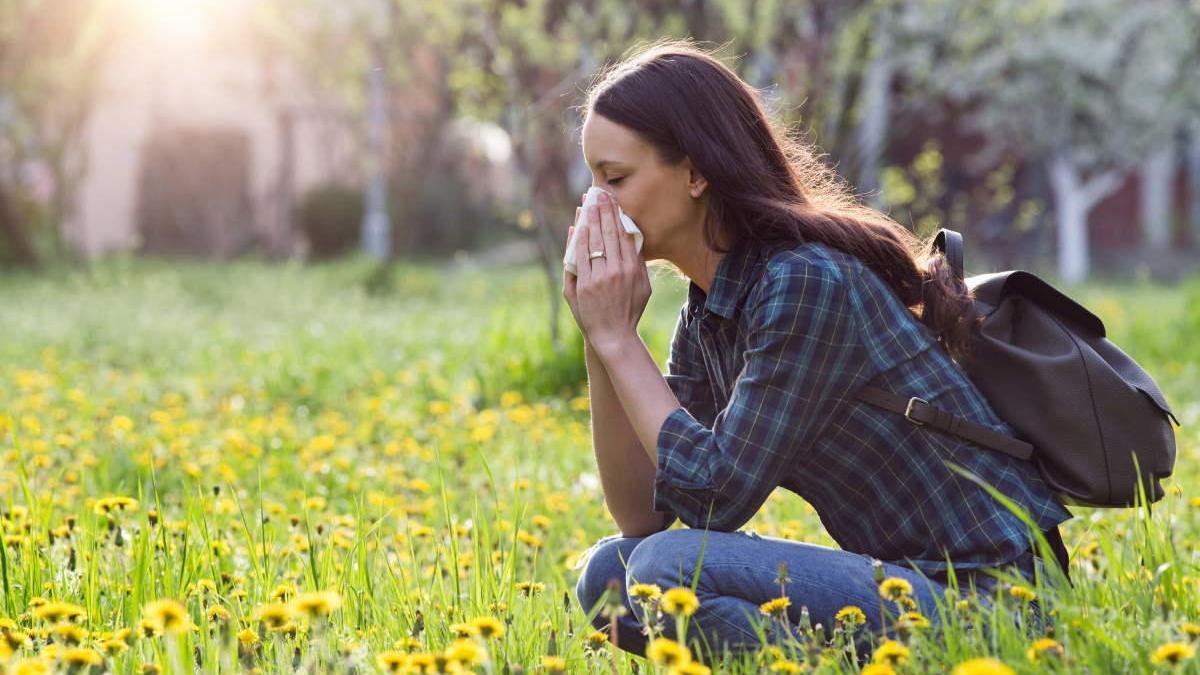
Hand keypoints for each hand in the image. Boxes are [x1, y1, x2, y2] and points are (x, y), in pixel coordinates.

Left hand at [562, 190, 650, 350]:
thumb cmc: (630, 310)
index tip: (612, 199)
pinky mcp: (584, 285)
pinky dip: (578, 239)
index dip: (617, 214)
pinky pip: (579, 257)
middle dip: (602, 210)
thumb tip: (633, 239)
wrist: (613, 335)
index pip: (623, 234)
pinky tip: (577, 226)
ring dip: (589, 220)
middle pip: (608, 233)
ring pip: (593, 241)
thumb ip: (639, 263)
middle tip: (598, 193)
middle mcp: (616, 270)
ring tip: (586, 203)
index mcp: (633, 269)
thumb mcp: (644, 287)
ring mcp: (599, 277)